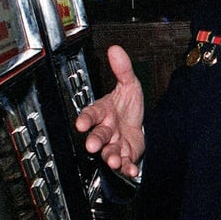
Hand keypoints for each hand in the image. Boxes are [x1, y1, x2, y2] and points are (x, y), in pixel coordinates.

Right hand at [75, 45, 145, 177]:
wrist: (139, 125)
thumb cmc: (127, 107)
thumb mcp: (129, 85)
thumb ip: (122, 69)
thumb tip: (115, 49)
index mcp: (103, 112)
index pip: (91, 114)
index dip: (85, 119)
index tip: (81, 123)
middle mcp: (106, 130)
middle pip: (97, 136)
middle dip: (94, 140)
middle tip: (91, 146)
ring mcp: (114, 144)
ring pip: (108, 152)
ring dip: (110, 157)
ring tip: (112, 160)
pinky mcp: (125, 156)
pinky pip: (124, 164)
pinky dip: (127, 168)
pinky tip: (131, 170)